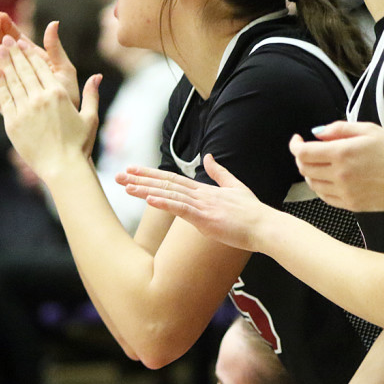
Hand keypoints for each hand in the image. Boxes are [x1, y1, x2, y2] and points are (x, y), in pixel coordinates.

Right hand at [0, 13, 80, 110]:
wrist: (65, 124)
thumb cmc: (69, 97)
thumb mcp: (63, 69)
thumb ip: (55, 49)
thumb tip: (53, 23)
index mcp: (35, 62)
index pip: (19, 41)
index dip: (9, 28)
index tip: (1, 15)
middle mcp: (20, 72)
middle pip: (3, 49)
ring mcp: (10, 84)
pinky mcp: (2, 98)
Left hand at [0, 36, 101, 175]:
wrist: (62, 167)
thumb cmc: (79, 144)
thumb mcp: (90, 117)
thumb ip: (92, 94)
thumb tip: (97, 77)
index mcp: (58, 95)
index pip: (40, 68)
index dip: (29, 53)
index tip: (22, 42)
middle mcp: (39, 99)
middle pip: (24, 70)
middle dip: (14, 52)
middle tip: (6, 39)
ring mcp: (24, 110)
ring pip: (12, 80)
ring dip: (5, 63)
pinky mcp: (12, 122)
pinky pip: (5, 97)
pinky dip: (0, 83)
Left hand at [117, 155, 268, 251]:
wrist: (265, 226)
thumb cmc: (252, 212)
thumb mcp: (235, 187)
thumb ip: (220, 172)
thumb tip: (209, 156)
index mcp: (204, 190)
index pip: (172, 179)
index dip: (151, 174)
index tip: (133, 170)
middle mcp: (200, 195)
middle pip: (166, 184)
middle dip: (141, 179)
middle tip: (119, 175)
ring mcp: (203, 205)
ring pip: (169, 194)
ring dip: (146, 190)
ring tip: (126, 186)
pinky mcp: (206, 218)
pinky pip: (181, 209)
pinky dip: (165, 203)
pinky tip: (149, 200)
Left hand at [290, 99, 383, 213]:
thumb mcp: (369, 130)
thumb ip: (340, 128)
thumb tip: (316, 132)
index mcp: (342, 152)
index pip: (303, 152)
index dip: (295, 145)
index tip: (297, 139)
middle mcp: (339, 174)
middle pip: (304, 168)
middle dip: (301, 157)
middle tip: (308, 150)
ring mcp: (344, 192)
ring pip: (312, 184)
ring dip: (310, 173)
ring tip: (320, 164)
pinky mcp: (351, 205)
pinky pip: (325, 197)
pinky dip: (321, 187)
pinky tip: (329, 179)